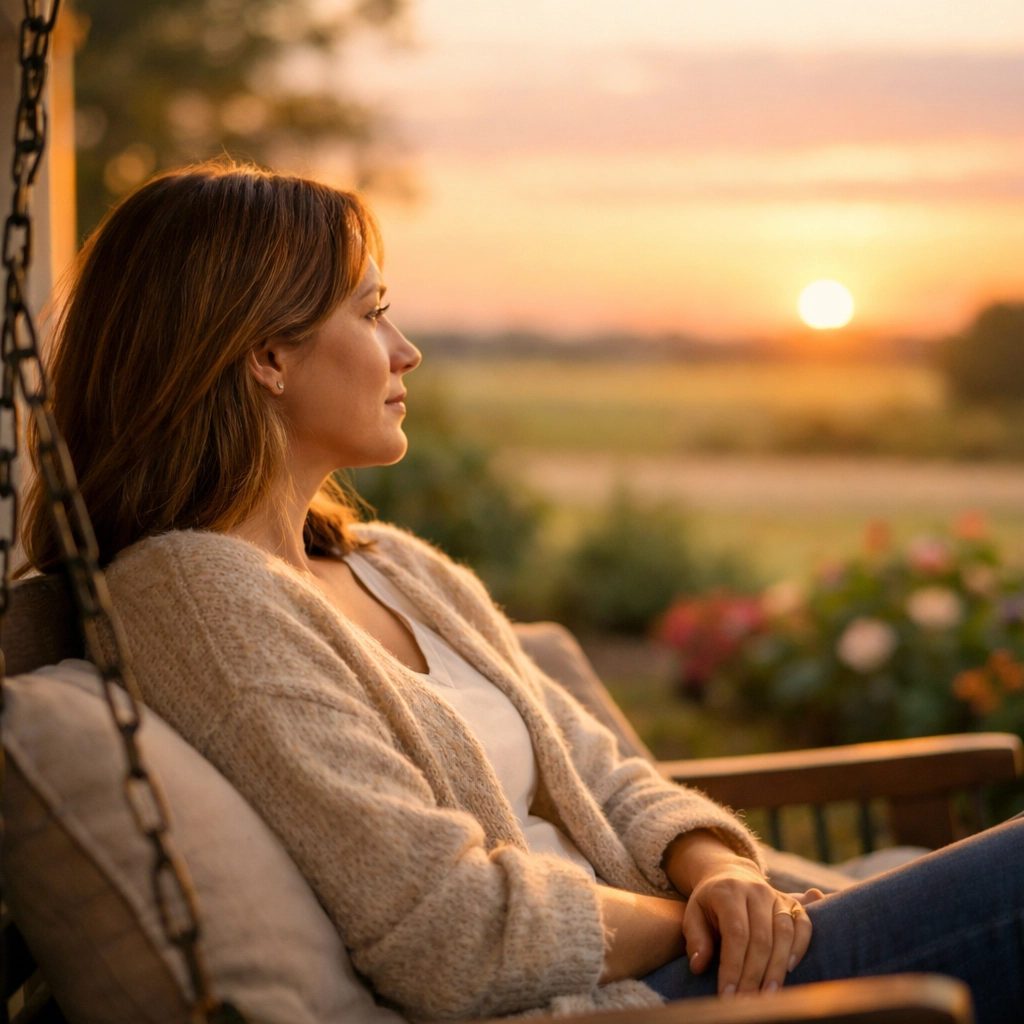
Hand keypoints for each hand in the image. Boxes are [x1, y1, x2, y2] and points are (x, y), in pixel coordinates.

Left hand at [664, 831, 814, 995]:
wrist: (730, 874)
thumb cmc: (709, 902)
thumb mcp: (693, 913)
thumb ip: (695, 938)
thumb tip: (698, 966)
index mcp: (728, 891)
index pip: (735, 933)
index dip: (733, 967)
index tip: (727, 995)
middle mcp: (756, 891)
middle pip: (761, 938)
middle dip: (753, 975)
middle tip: (746, 1002)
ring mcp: (776, 896)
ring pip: (783, 934)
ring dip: (776, 969)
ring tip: (767, 996)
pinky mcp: (792, 903)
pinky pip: (803, 925)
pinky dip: (799, 947)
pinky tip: (789, 970)